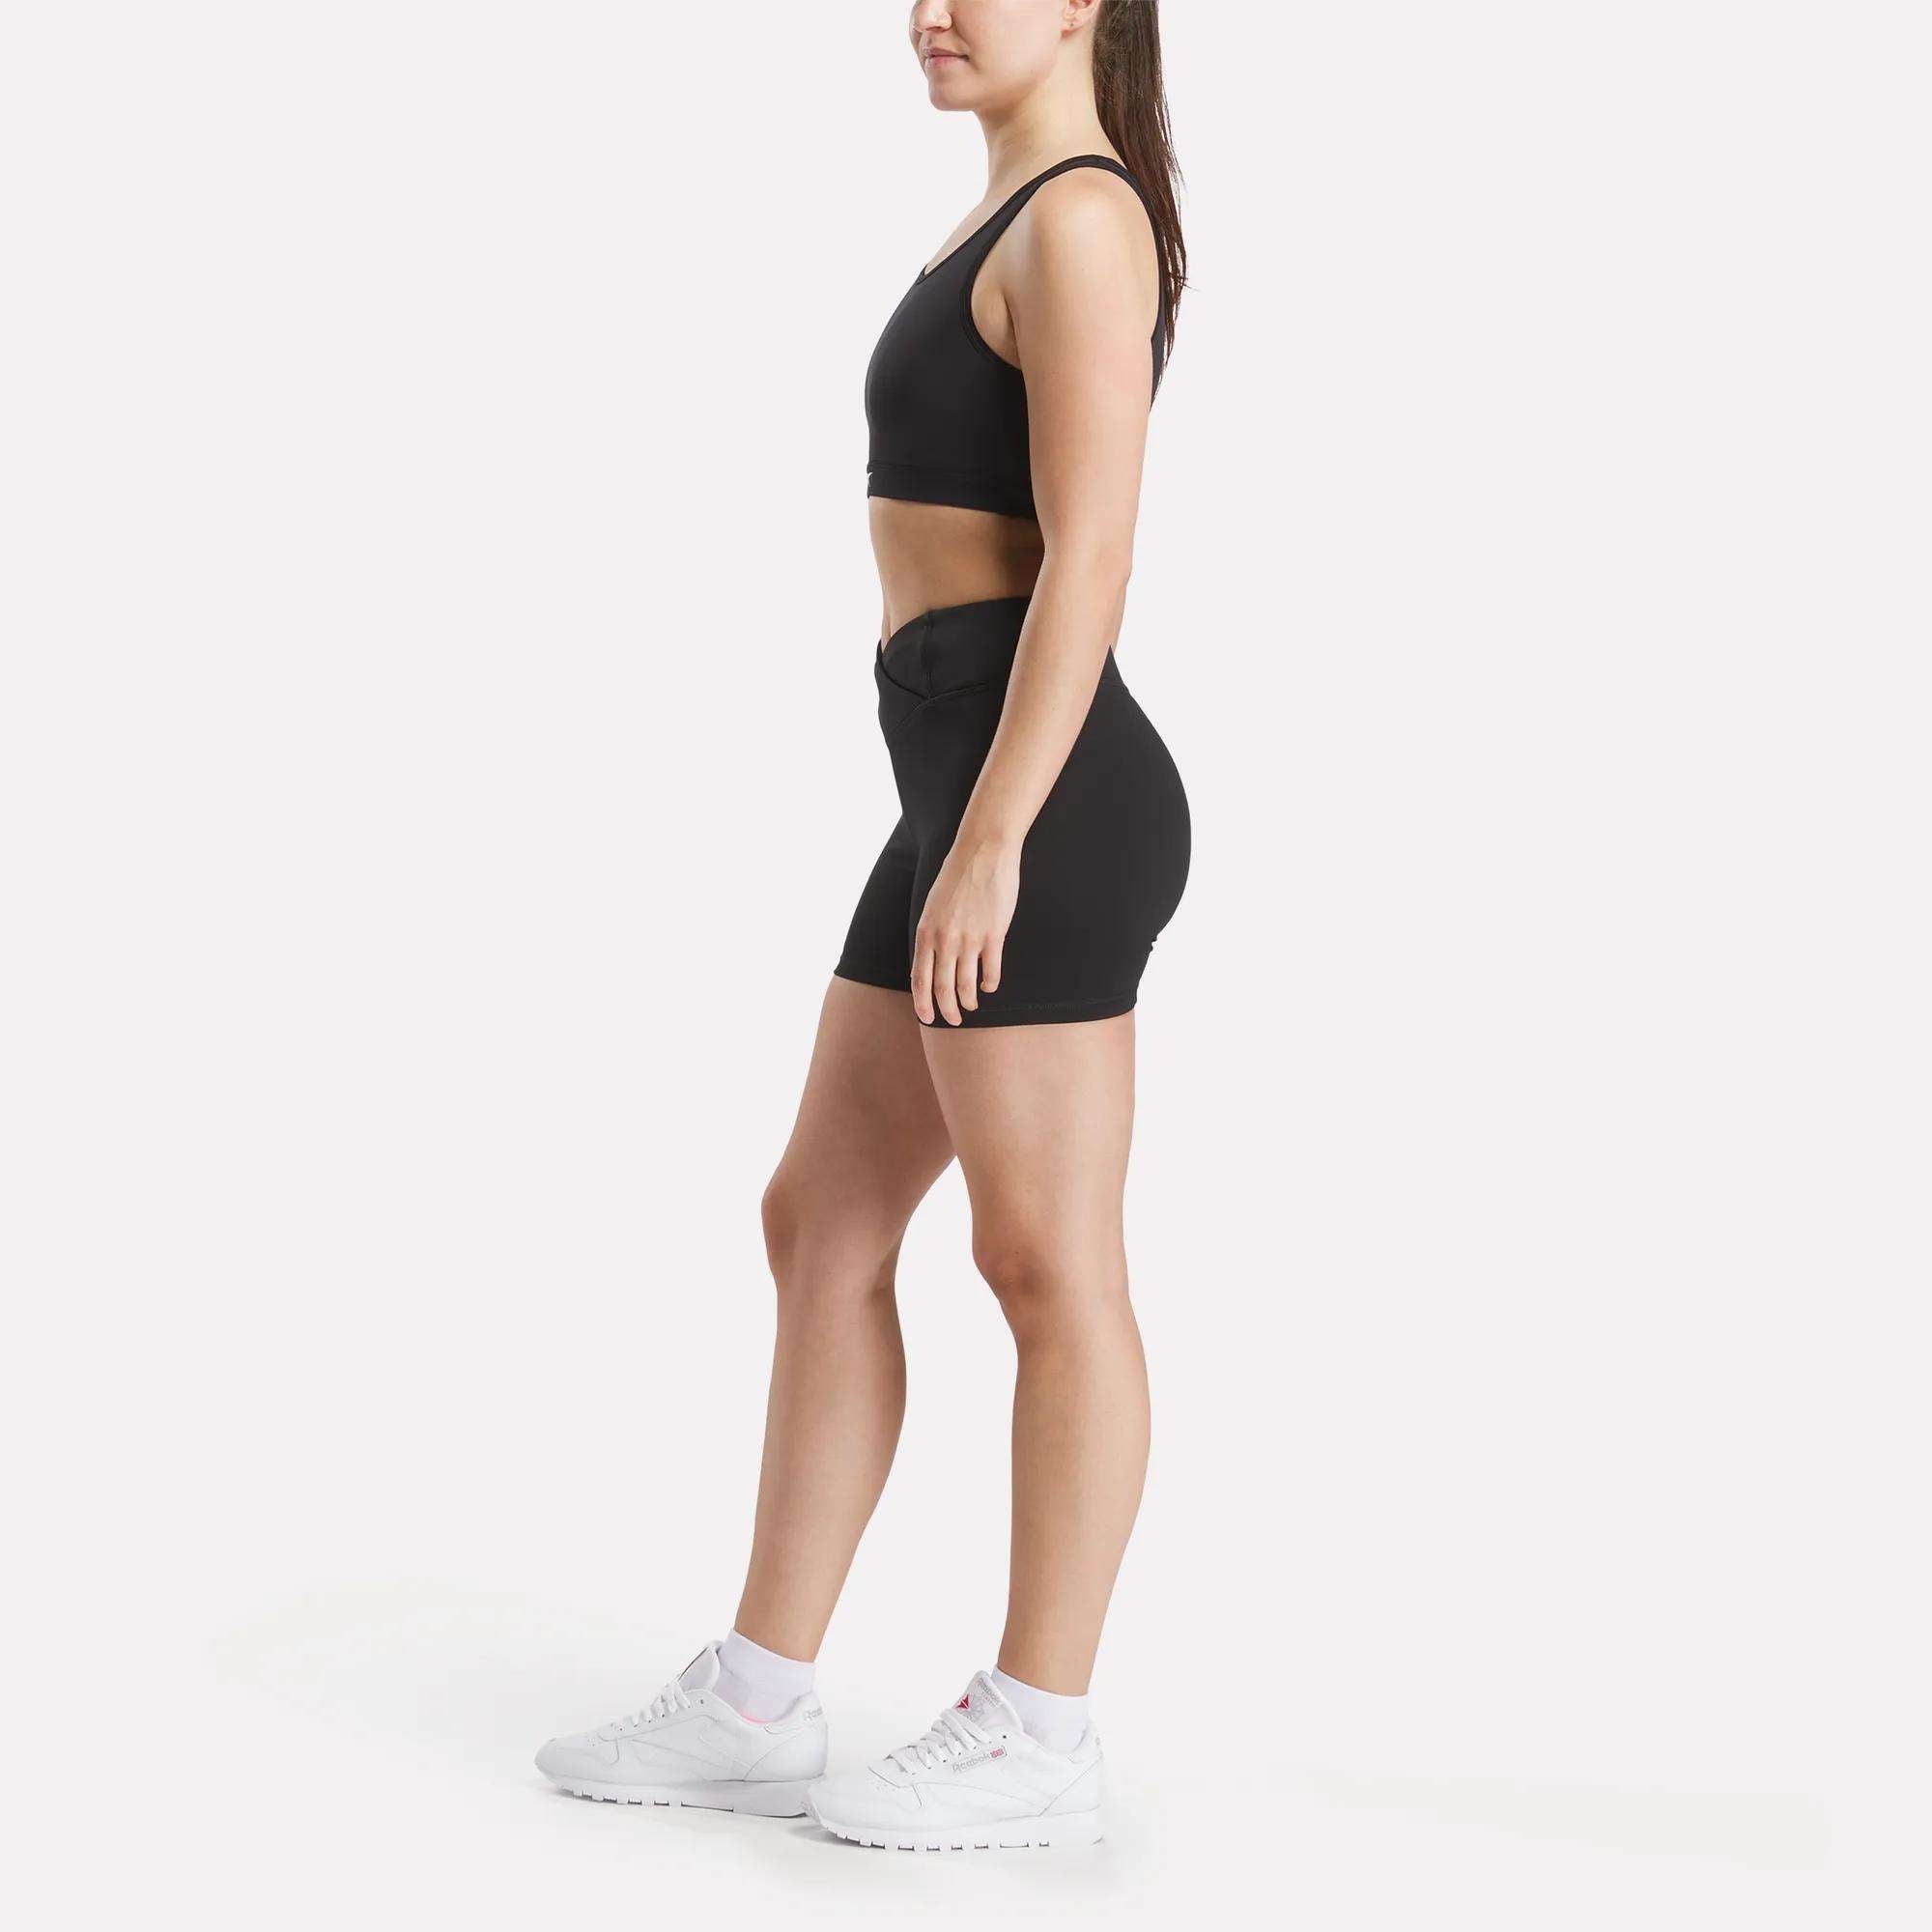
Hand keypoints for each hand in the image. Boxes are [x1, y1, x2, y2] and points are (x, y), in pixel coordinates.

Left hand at [911, 838, 1019, 1024]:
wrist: (982, 851)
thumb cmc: (957, 876)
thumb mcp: (932, 906)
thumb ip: (931, 934)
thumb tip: (931, 961)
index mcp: (926, 932)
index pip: (920, 979)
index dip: (923, 1004)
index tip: (928, 1018)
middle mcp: (945, 940)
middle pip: (943, 989)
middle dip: (947, 1011)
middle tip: (954, 1020)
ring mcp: (970, 939)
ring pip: (966, 985)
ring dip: (969, 1001)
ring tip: (972, 1007)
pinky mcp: (994, 934)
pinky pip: (991, 971)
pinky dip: (989, 984)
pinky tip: (989, 986)